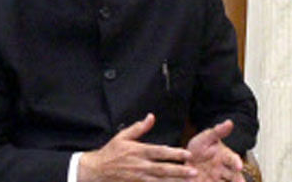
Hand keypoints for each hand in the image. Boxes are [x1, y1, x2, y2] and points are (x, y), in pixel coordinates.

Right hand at [78, 113, 197, 181]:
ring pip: (160, 181)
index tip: (187, 154)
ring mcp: (138, 178)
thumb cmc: (111, 152)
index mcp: (138, 151)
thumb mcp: (123, 136)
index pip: (160, 152)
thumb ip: (139, 128)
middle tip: (194, 172)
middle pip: (163, 169)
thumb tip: (151, 117)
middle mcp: (140, 165)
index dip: (174, 153)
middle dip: (180, 171)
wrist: (97, 170)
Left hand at [186, 120, 243, 181]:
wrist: (186, 159)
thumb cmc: (200, 147)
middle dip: (238, 180)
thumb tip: (229, 122)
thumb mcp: (206, 137)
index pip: (233, 159)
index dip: (236, 162)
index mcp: (225, 156)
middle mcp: (223, 170)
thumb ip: (218, 131)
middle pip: (234, 177)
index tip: (239, 166)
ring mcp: (215, 179)